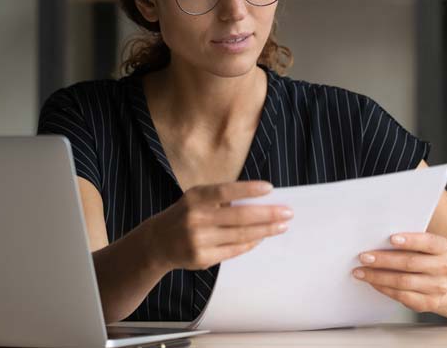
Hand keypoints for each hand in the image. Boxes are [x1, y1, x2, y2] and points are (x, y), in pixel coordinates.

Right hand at [147, 181, 292, 271]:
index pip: (225, 192)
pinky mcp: (202, 258)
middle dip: (267, 214)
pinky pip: (234, 250)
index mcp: (195, 198)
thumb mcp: (197, 199)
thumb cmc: (186, 214)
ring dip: (265, 230)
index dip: (248, 189)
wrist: (158, 242)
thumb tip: (260, 201)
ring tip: (281, 225)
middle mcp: (195, 218)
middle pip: (239, 216)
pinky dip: (251, 243)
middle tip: (287, 212)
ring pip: (240, 235)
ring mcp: (198, 240)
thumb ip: (223, 199)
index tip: (270, 188)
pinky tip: (262, 237)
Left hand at [352, 232, 446, 312]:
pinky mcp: (429, 303)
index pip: (428, 242)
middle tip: (364, 257)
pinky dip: (384, 288)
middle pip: (410, 263)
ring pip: (403, 281)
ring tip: (361, 271)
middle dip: (384, 260)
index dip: (410, 240)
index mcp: (443, 247)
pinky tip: (373, 282)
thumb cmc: (424, 257)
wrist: (442, 282)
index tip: (391, 238)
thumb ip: (406, 241)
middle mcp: (444, 267)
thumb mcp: (422, 246)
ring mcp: (438, 287)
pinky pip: (402, 296)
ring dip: (378, 276)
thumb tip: (377, 238)